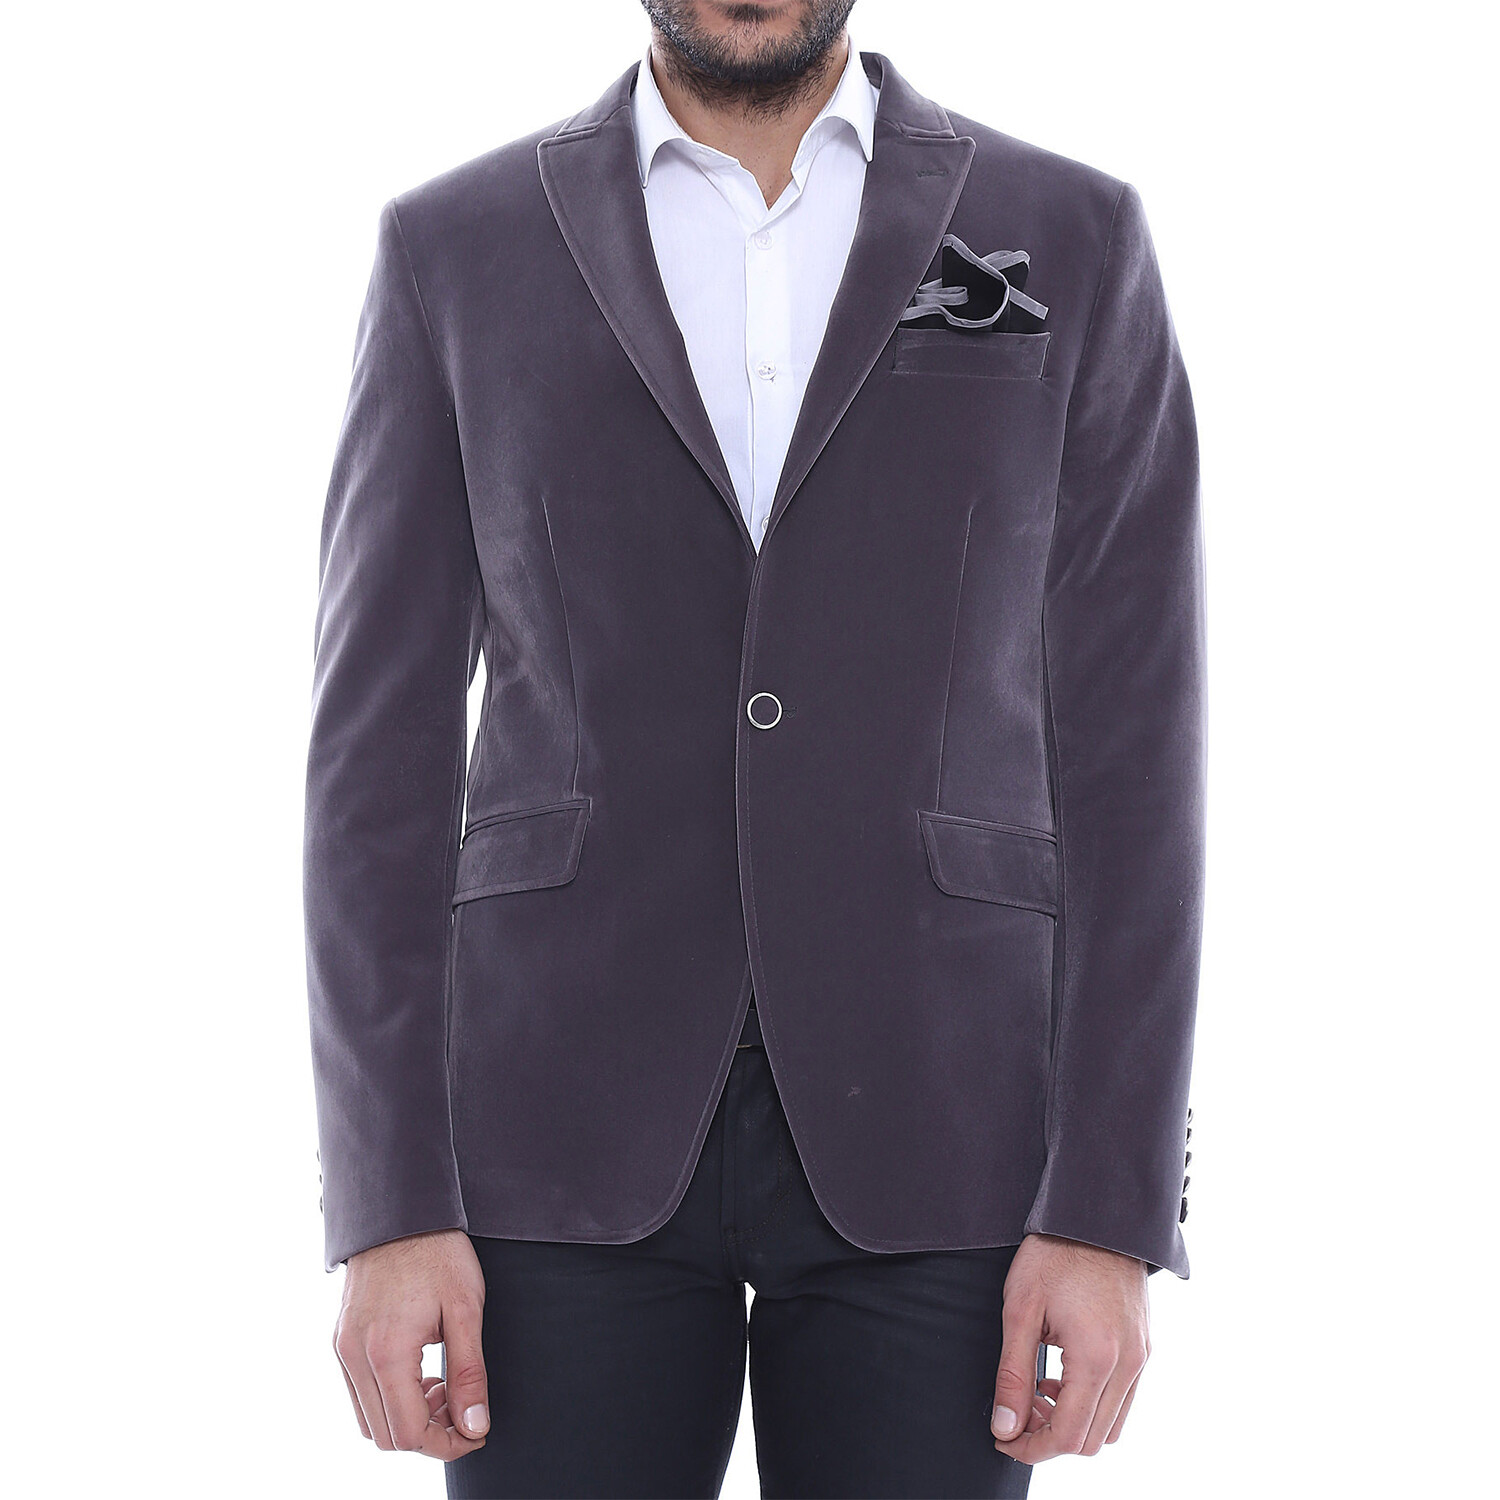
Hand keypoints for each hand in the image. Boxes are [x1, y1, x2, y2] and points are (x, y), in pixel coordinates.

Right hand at [333, 1228, 489, 1460]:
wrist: (399, 1210)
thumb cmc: (438, 1253)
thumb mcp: (466, 1309)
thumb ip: (470, 1374)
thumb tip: (475, 1427)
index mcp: (386, 1353)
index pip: (409, 1434)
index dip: (447, 1444)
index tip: (476, 1432)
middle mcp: (354, 1357)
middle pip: (385, 1436)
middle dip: (429, 1435)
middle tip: (463, 1410)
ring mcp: (342, 1348)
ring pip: (368, 1420)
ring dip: (406, 1420)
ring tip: (443, 1388)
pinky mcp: (340, 1339)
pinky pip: (358, 1393)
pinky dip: (388, 1399)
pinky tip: (419, 1374)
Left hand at [989, 1232, 1149, 1462]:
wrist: (1094, 1213)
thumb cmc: (1053, 1254)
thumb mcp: (1020, 1311)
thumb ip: (1012, 1375)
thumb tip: (1006, 1428)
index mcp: (1098, 1358)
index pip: (1069, 1436)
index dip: (1032, 1448)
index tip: (1004, 1438)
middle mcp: (1129, 1364)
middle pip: (1093, 1440)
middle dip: (1050, 1438)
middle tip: (1015, 1414)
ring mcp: (1142, 1356)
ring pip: (1112, 1424)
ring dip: (1073, 1422)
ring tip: (1037, 1390)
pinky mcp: (1145, 1345)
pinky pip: (1123, 1398)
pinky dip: (1093, 1402)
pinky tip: (1061, 1374)